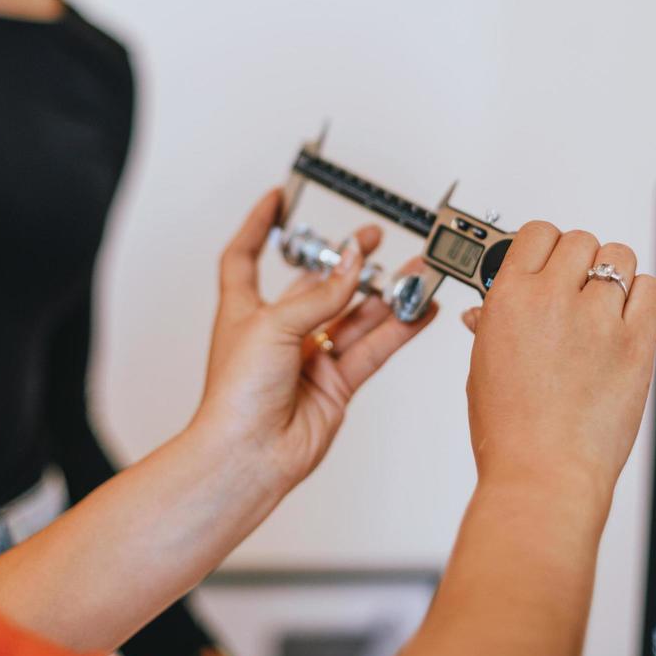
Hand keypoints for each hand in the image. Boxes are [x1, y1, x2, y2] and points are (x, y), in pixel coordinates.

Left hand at [194, 189, 437, 489]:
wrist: (247, 456)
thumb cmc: (235, 397)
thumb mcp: (273, 326)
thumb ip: (321, 295)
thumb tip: (352, 263)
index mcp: (245, 310)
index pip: (245, 258)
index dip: (258, 227)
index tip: (276, 200)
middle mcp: (277, 332)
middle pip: (317, 286)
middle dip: (347, 262)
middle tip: (374, 239)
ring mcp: (308, 358)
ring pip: (354, 316)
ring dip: (384, 294)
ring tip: (417, 273)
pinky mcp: (336, 384)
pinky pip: (373, 348)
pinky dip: (398, 329)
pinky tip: (420, 312)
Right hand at [460, 224, 655, 501]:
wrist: (542, 474)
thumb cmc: (508, 432)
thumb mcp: (482, 367)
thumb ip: (494, 325)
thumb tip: (492, 310)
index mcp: (510, 298)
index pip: (537, 233)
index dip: (544, 245)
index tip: (547, 260)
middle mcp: (555, 299)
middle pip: (580, 240)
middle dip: (577, 259)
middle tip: (575, 287)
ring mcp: (599, 320)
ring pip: (619, 257)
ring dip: (612, 273)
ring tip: (604, 303)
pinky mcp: (636, 344)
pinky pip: (652, 290)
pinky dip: (643, 295)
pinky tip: (628, 316)